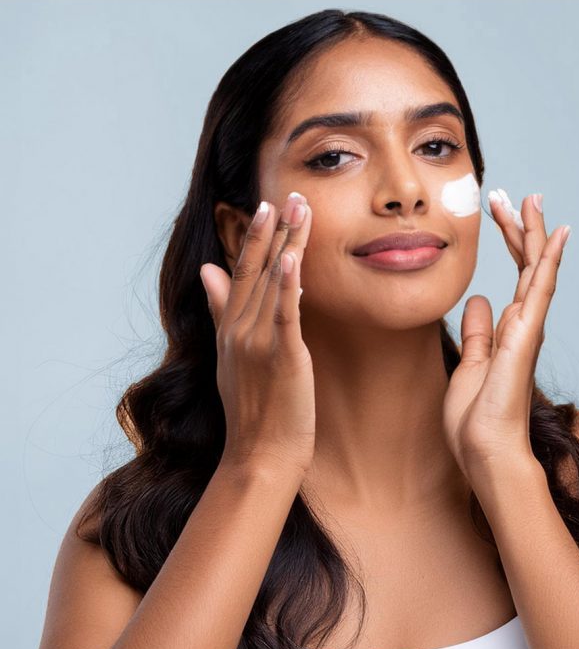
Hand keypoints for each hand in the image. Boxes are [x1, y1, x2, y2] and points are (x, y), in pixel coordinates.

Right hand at [200, 194, 314, 483]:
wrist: (259, 455)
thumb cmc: (252, 410)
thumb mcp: (229, 356)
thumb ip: (220, 311)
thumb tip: (208, 272)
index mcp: (230, 328)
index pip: (241, 273)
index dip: (253, 238)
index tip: (264, 205)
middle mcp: (240, 330)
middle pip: (257, 270)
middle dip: (274, 229)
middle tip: (289, 193)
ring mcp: (258, 342)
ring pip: (274, 283)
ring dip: (287, 243)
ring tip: (299, 209)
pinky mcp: (282, 358)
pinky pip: (286, 315)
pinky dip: (289, 285)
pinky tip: (294, 257)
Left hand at [442, 190, 569, 482]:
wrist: (485, 451)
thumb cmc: (476, 418)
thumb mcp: (470, 365)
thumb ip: (478, 333)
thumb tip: (478, 301)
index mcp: (509, 332)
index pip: (515, 277)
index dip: (511, 243)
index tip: (501, 213)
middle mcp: (524, 326)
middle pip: (527, 267)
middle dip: (520, 230)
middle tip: (512, 195)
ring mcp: (527, 331)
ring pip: (536, 271)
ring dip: (534, 234)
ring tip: (532, 199)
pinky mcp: (525, 338)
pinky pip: (539, 292)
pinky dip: (547, 262)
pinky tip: (555, 236)